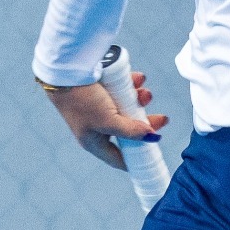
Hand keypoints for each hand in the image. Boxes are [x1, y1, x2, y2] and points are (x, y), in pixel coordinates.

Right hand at [48, 71, 169, 168]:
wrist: (66, 70)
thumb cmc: (83, 100)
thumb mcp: (108, 120)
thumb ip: (131, 131)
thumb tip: (152, 136)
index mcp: (94, 141)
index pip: (119, 158)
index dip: (137, 159)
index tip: (154, 157)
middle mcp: (98, 127)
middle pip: (129, 131)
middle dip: (146, 123)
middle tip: (163, 119)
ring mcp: (101, 108)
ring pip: (128, 108)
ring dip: (140, 100)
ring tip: (146, 93)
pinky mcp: (103, 90)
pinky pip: (123, 90)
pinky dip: (132, 85)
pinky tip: (139, 79)